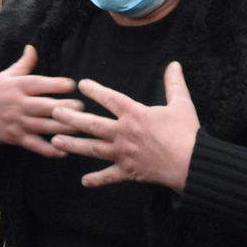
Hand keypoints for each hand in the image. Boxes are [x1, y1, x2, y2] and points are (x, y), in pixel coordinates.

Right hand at [0, 45, 82, 158]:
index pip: (38, 84)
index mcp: (16, 86)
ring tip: (80, 126)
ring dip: (62, 128)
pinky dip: (49, 150)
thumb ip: (23, 64)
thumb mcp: (5, 76)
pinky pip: (35, 146)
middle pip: (43, 107)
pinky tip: (64, 150)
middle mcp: (18, 105)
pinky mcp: (18, 139)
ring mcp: (18, 123)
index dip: (55, 84)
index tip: (72, 84)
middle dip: (63, 108)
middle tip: (81, 106)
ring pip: (43, 127)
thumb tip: (32, 47)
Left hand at [49, 61, 197, 191]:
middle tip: (54, 112)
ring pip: (93, 149)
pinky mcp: (129, 172)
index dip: (95, 90)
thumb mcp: (182, 103)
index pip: (111, 99)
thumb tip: (175, 64)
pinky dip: (96, 180)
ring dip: (73, 145)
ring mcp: (124, 154)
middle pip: (92, 124)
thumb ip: (174, 83)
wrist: (192, 163)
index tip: (82, 84)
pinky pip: (109, 176)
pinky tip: (83, 181)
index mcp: (135, 114)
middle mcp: (124, 133)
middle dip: (71, 118)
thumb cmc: (187, 133)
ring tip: (55, 141)